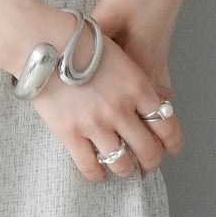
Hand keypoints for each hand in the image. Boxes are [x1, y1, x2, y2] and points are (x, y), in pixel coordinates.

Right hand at [26, 0, 182, 182]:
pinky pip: (89, 166)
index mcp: (137, 87)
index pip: (166, 125)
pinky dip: (97, 175)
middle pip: (148, 150)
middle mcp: (121, 109)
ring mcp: (95, 123)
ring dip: (126, 170)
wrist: (43, 42)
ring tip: (124, 170)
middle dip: (151, 162)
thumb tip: (164, 97)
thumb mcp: (121, 55)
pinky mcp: (70, 133)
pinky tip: (99, 173)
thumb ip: (140, 80)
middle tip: (148, 165)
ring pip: (122, 163)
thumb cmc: (80, 42)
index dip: (172, 142)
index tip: (170, 149)